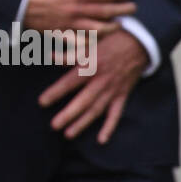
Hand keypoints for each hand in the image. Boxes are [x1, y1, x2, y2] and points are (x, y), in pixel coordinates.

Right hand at [22, 0, 134, 35]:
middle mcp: (79, 8)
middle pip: (109, 11)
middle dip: (124, 10)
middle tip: (132, 9)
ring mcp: (71, 22)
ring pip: (99, 29)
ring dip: (112, 27)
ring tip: (118, 24)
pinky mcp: (62, 32)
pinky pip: (82, 40)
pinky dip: (93, 40)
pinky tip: (99, 37)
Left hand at [38, 28, 146, 143]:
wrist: (138, 43)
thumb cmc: (110, 40)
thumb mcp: (90, 42)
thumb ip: (71, 52)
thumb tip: (52, 57)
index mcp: (91, 66)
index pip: (70, 82)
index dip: (55, 92)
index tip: (42, 102)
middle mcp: (101, 81)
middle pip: (83, 100)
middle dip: (68, 114)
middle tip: (54, 126)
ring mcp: (113, 90)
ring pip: (96, 110)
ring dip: (83, 123)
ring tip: (68, 134)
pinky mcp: (122, 96)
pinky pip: (116, 114)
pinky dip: (109, 127)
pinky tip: (101, 140)